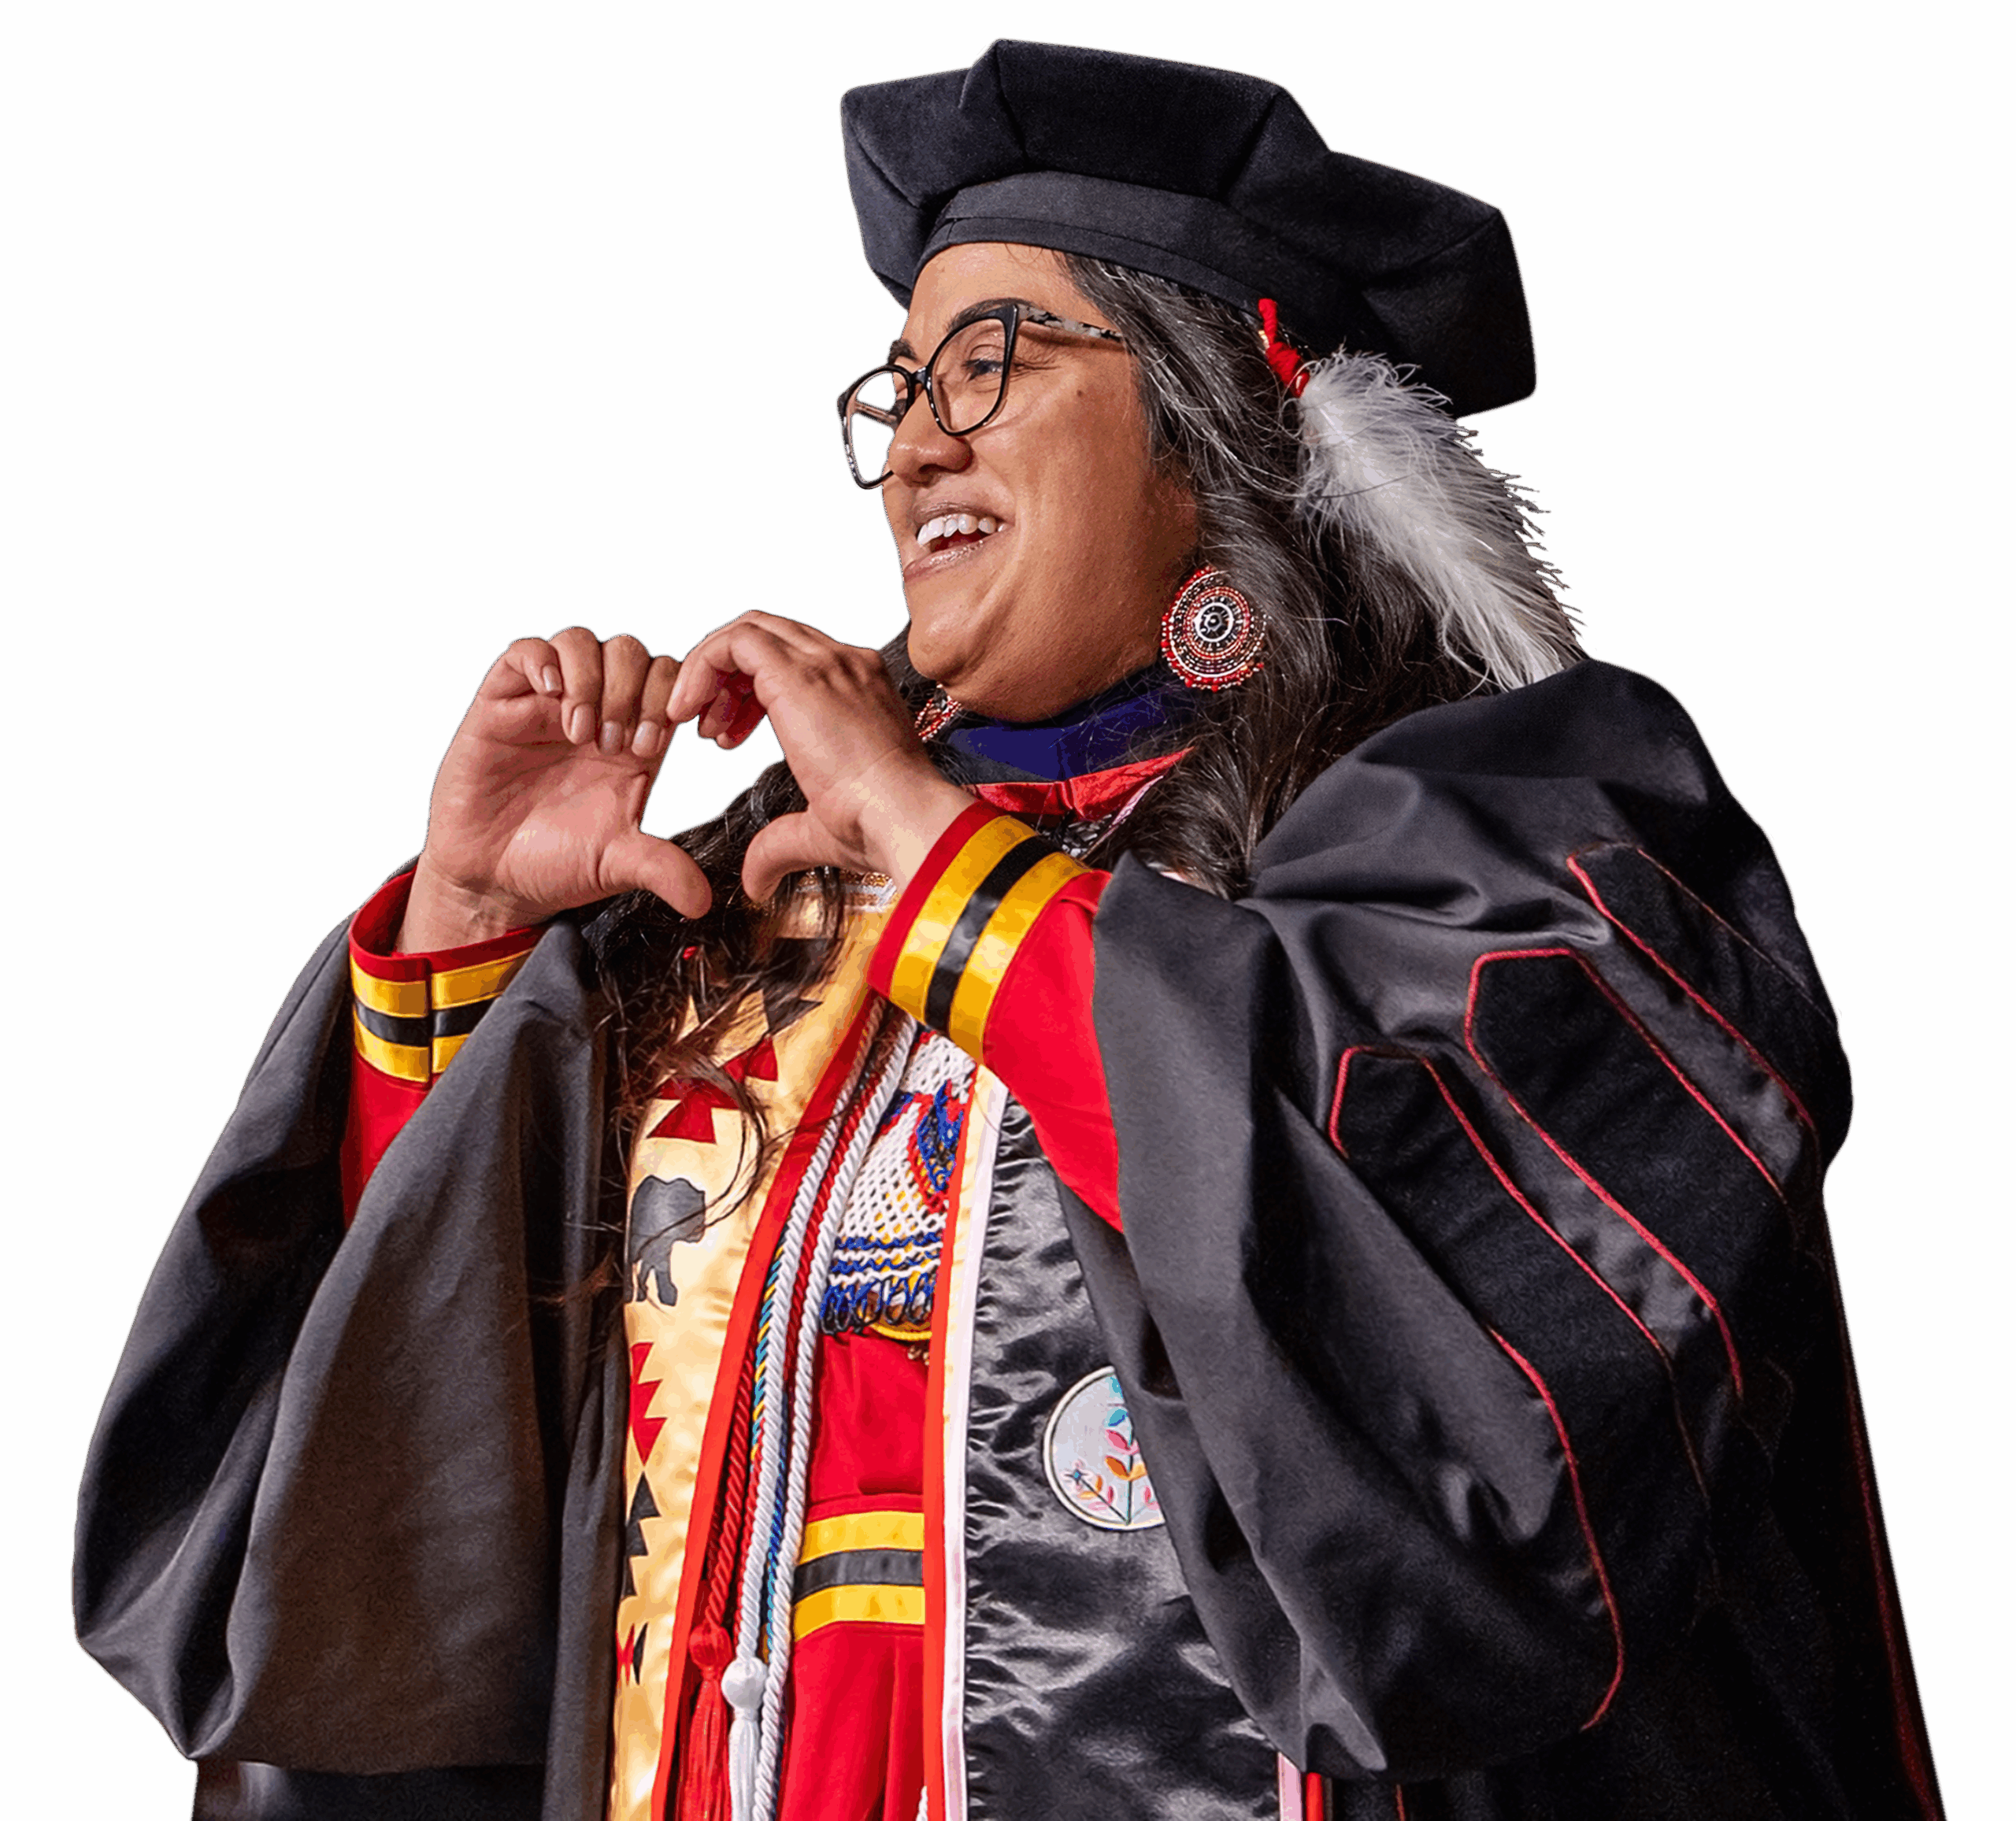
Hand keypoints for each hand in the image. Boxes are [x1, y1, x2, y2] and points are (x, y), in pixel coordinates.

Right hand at [401, 629, 711, 949]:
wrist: (492, 879)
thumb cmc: (556, 864)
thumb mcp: (617, 864)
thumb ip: (661, 868)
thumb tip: (703, 900)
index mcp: (634, 739)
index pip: (668, 682)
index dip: (667, 699)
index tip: (647, 747)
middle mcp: (595, 712)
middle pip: (630, 653)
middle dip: (629, 690)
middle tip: (612, 744)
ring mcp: (547, 703)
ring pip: (581, 643)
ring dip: (589, 679)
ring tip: (578, 731)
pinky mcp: (501, 704)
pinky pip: (523, 653)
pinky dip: (541, 662)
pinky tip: (549, 695)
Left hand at [665, 613, 971, 900]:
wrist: (904, 817)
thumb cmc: (882, 825)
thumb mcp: (820, 829)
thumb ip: (781, 844)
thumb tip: (758, 880)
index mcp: (861, 690)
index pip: (795, 659)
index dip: (751, 690)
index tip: (732, 735)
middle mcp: (846, 666)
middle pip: (770, 636)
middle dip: (728, 677)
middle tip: (709, 725)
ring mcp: (827, 663)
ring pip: (749, 630)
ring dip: (711, 670)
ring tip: (694, 718)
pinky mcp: (800, 674)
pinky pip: (735, 642)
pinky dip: (704, 666)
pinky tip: (691, 709)